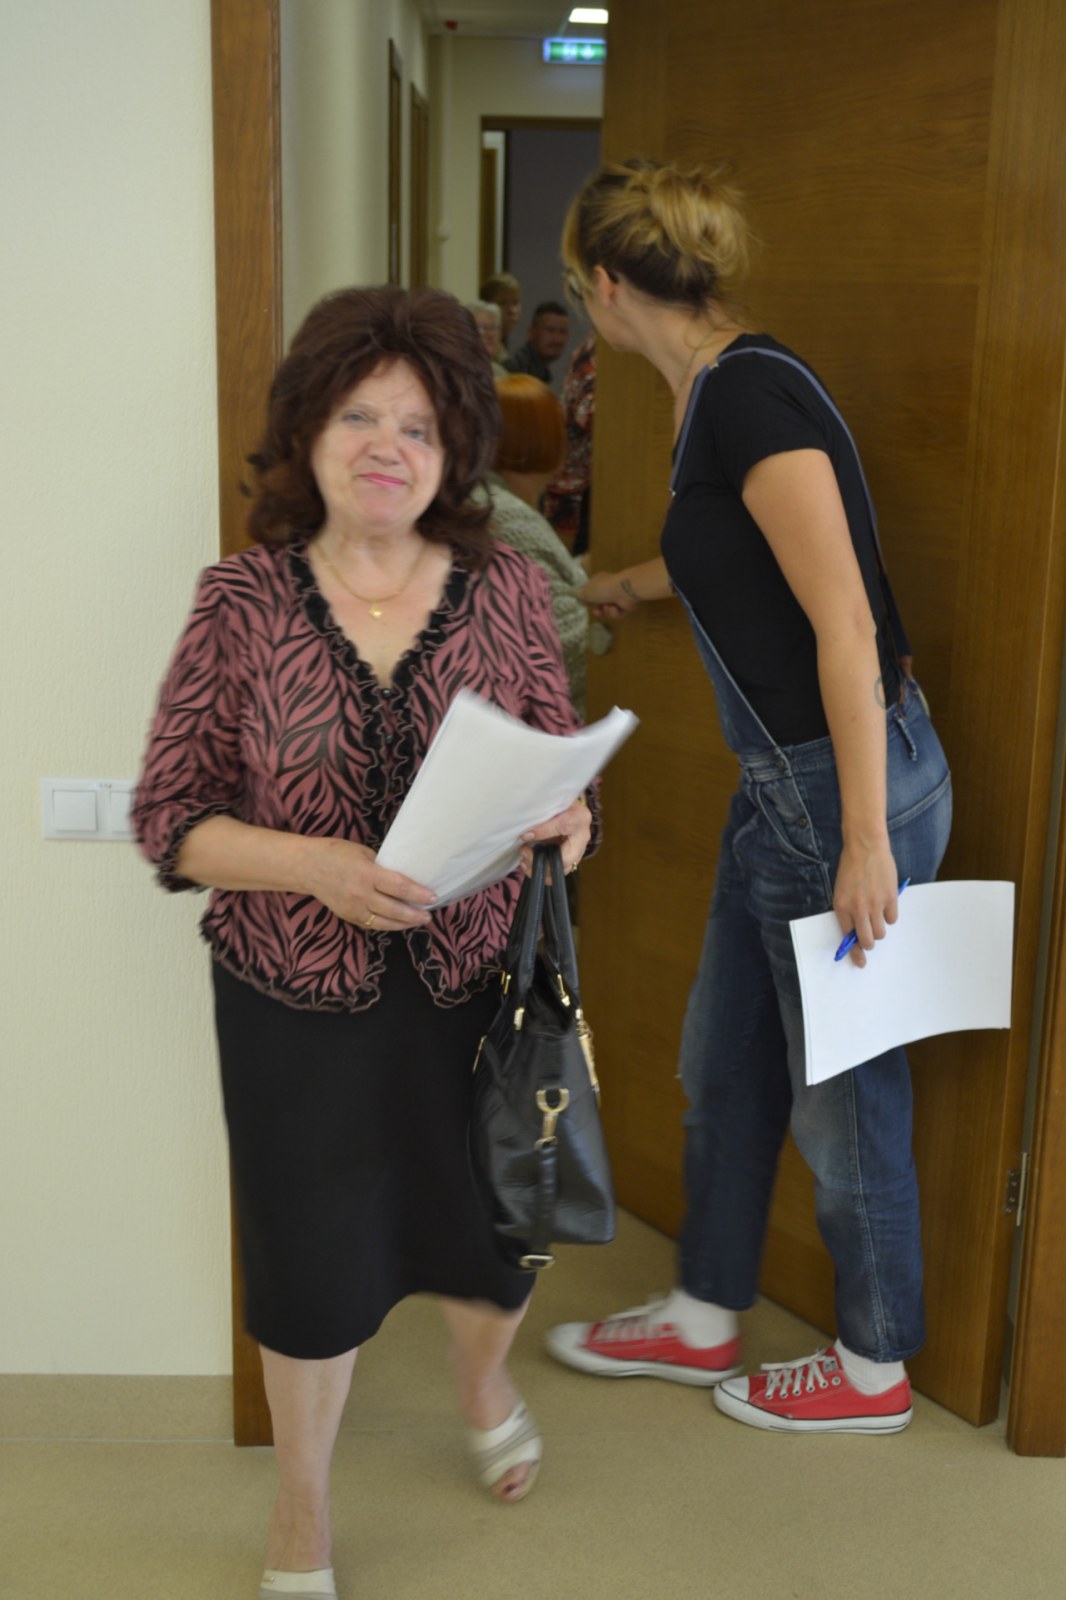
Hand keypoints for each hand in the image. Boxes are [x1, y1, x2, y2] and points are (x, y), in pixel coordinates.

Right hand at [306, 837, 435, 931]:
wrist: (307, 867)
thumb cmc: (336, 853)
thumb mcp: (363, 852)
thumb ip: (381, 867)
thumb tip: (401, 876)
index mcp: (367, 874)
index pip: (399, 887)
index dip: (418, 894)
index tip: (433, 897)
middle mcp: (361, 894)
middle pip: (394, 909)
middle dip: (415, 914)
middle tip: (429, 915)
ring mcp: (353, 908)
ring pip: (384, 922)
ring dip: (403, 924)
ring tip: (418, 921)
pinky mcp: (347, 916)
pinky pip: (371, 924)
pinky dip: (386, 925)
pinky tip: (397, 923)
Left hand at [518, 796, 591, 877]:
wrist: (572, 811)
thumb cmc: (562, 805)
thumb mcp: (553, 804)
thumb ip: (543, 815)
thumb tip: (525, 834)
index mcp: (579, 818)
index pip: (562, 827)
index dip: (543, 833)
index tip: (525, 836)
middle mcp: (582, 838)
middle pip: (565, 859)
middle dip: (541, 860)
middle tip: (524, 852)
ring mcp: (579, 852)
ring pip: (562, 870)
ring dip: (540, 869)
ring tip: (524, 861)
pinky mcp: (572, 860)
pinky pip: (558, 872)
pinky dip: (542, 872)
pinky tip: (528, 865)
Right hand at [579, 570, 638, 620]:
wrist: (624, 591)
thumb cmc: (603, 588)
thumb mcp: (587, 591)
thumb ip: (582, 594)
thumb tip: (577, 593)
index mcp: (599, 581)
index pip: (592, 590)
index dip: (588, 598)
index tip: (584, 604)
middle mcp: (609, 588)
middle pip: (600, 603)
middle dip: (598, 609)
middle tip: (597, 612)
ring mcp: (618, 597)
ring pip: (608, 610)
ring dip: (607, 611)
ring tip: (609, 607)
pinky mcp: (626, 605)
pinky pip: (617, 614)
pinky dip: (616, 613)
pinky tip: (616, 608)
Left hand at [832, 838, 901, 967]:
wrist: (865, 846)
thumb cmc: (851, 867)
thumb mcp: (841, 890)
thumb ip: (848, 910)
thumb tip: (857, 931)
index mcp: (841, 906)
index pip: (848, 937)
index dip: (855, 951)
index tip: (860, 961)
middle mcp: (857, 908)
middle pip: (867, 940)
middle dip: (869, 944)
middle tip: (870, 939)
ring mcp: (875, 903)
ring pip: (881, 932)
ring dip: (880, 928)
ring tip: (877, 915)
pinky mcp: (890, 897)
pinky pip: (893, 919)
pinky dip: (890, 915)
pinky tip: (886, 904)